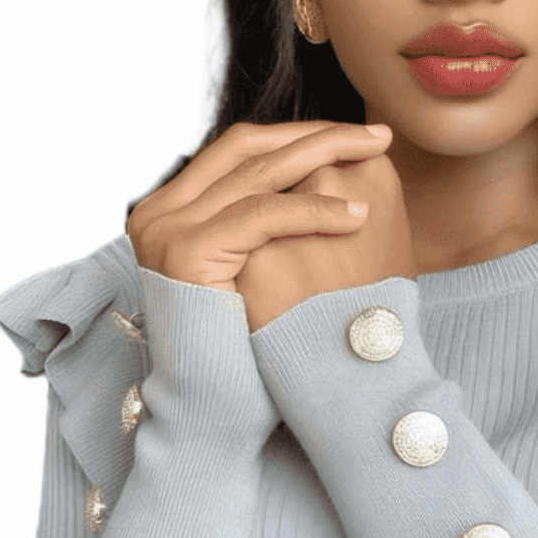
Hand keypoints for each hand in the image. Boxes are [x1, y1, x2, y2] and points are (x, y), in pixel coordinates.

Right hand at [125, 120, 412, 330]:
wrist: (216, 404)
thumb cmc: (249, 343)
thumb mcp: (256, 267)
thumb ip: (268, 221)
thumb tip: (328, 172)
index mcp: (172, 208)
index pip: (241, 150)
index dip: (303, 135)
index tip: (358, 135)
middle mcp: (159, 211)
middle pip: (247, 148)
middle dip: (318, 135)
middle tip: (378, 134)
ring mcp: (166, 228)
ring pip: (258, 173)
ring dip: (325, 158)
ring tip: (376, 155)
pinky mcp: (185, 251)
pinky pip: (261, 215)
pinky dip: (314, 210)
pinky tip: (357, 213)